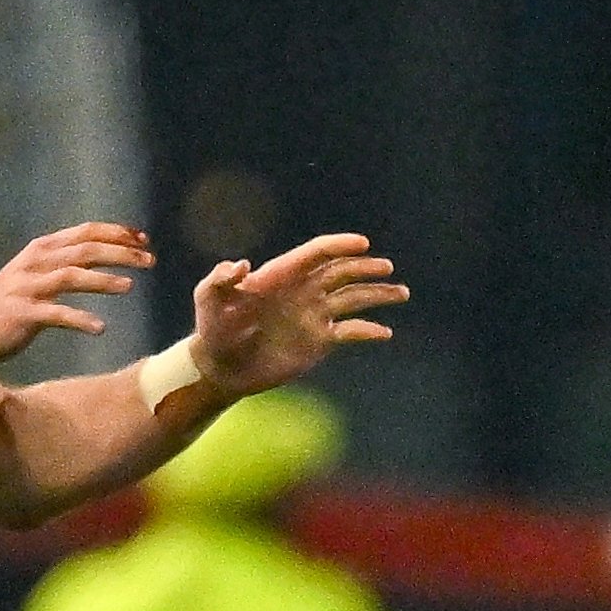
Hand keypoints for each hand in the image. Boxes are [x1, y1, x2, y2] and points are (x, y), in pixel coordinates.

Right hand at [0, 221, 147, 364]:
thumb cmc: (7, 300)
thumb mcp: (33, 271)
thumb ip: (62, 260)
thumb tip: (99, 253)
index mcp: (42, 249)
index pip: (85, 232)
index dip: (116, 233)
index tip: (143, 239)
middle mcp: (37, 262)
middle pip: (85, 250)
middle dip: (120, 253)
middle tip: (150, 260)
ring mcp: (29, 288)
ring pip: (72, 276)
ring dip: (103, 280)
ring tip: (129, 286)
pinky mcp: (23, 315)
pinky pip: (56, 315)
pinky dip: (80, 319)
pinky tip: (100, 327)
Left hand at [184, 233, 406, 395]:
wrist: (222, 366)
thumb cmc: (212, 329)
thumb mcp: (208, 300)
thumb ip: (220, 280)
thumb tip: (241, 265)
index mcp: (282, 274)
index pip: (317, 253)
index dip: (340, 245)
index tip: (362, 244)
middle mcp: (304, 290)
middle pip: (342, 272)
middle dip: (366, 268)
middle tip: (387, 268)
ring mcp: (314, 315)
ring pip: (353, 298)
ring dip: (377, 294)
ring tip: (402, 292)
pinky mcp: (320, 340)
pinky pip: (350, 331)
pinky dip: (368, 331)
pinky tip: (384, 333)